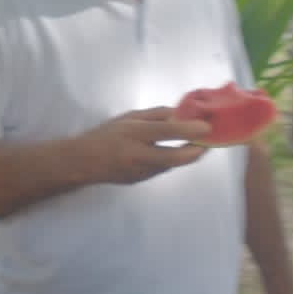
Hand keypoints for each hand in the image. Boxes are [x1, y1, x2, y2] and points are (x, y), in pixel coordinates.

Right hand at [83, 106, 210, 184]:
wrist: (83, 163)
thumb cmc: (105, 135)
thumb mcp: (128, 118)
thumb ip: (154, 115)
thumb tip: (180, 113)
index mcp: (134, 134)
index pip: (167, 132)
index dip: (190, 129)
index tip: (207, 126)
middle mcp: (138, 155)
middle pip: (175, 157)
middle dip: (197, 151)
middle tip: (209, 142)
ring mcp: (140, 171)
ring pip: (172, 165)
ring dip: (187, 156)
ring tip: (196, 144)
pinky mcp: (141, 180)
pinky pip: (162, 169)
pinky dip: (173, 161)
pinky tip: (175, 153)